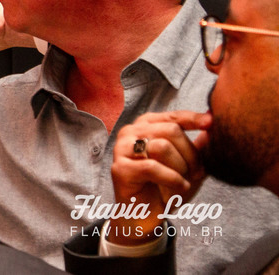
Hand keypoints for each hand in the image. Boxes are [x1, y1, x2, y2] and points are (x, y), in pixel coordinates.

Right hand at [106, 111, 210, 244]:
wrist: (145, 216)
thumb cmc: (166, 187)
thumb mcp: (188, 166)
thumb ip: (198, 147)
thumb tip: (212, 128)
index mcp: (146, 126)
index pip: (173, 116)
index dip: (193, 119)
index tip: (211, 123)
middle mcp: (131, 132)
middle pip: (171, 130)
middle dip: (191, 154)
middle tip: (196, 173)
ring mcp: (122, 149)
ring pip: (161, 146)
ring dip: (181, 167)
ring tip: (184, 181)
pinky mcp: (120, 168)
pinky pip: (152, 167)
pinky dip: (172, 179)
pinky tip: (180, 187)